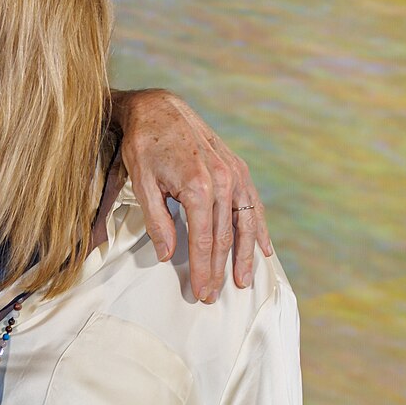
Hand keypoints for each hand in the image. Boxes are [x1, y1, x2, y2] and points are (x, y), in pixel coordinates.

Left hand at [118, 90, 272, 302]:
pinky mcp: (237, 167)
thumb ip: (157, 221)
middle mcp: (222, 180)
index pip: (203, 240)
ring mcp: (234, 173)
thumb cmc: (144, 145)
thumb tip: (166, 256)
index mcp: (197, 186)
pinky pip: (253, 204)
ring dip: (245, 255)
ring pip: (244, 223)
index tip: (201, 293)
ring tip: (243, 281)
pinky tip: (263, 248)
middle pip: (224, 237)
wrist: (159, 108)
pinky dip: (258, 227)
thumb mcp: (141, 183)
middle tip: (213, 296)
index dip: (202, 270)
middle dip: (219, 270)